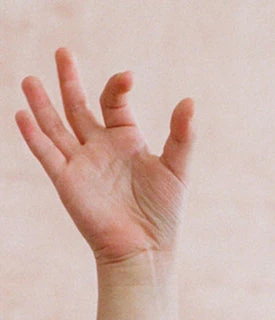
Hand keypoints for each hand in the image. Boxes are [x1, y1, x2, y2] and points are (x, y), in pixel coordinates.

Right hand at [15, 48, 193, 264]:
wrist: (145, 249)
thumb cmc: (164, 213)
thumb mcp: (177, 169)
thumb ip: (182, 136)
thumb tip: (190, 101)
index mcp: (126, 141)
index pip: (113, 103)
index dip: (117, 87)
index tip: (127, 78)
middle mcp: (100, 148)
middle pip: (78, 106)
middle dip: (69, 80)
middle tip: (63, 52)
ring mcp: (81, 163)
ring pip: (55, 126)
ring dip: (42, 103)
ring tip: (30, 80)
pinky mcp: (66, 181)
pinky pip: (45, 153)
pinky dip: (33, 135)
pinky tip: (22, 114)